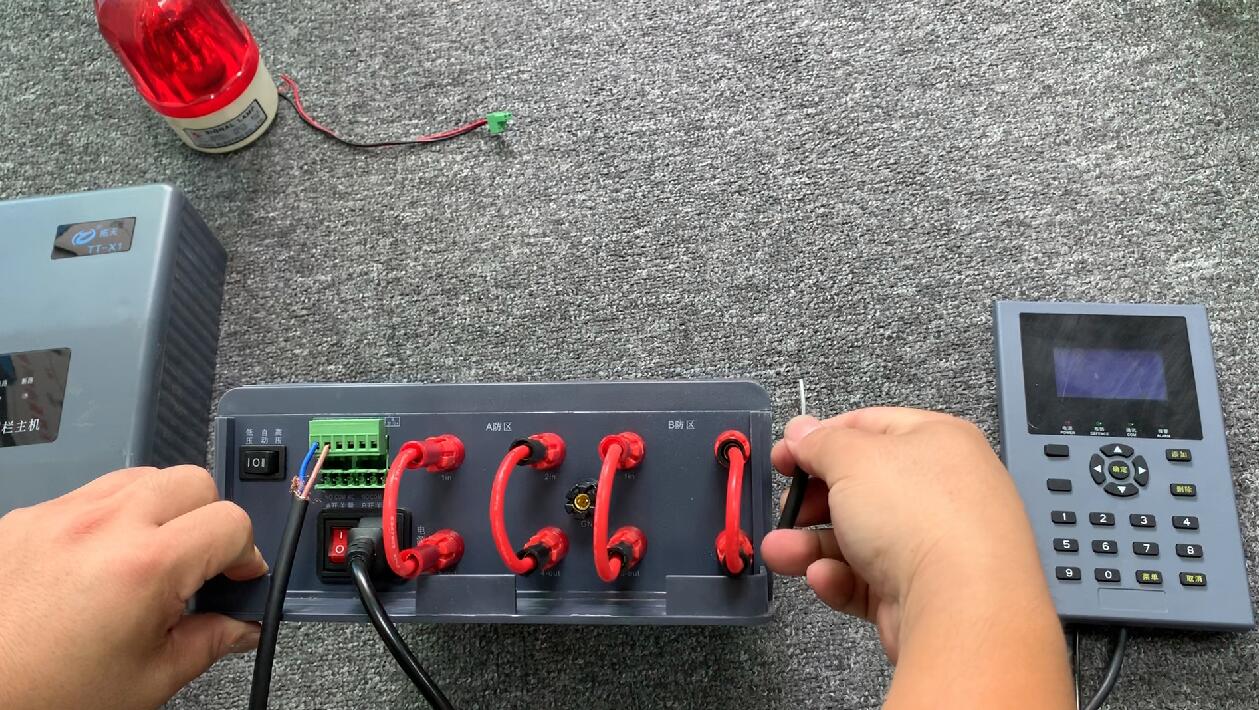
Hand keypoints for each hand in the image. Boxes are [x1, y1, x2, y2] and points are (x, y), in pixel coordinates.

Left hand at [0, 466, 267, 709]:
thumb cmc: (44, 696)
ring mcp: (60, 515)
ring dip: (163, 508)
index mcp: (144, 565)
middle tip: (202, 566)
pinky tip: (103, 562)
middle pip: (192, 481)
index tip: (239, 577)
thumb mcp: (150, 679)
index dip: (247, 553)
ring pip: (142, 477)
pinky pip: (90, 494)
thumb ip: (211, 641)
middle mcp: (103, 525)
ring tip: (152, 558)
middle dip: (209, 519)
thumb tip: (242, 625)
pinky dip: (111, 518)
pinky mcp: (26, 519)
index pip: (230, 522)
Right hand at [763, 409, 1070, 707]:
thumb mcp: (852, 458)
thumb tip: (803, 431)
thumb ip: (820, 442)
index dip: (822, 438)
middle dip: (811, 501)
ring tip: (780, 552)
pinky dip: (839, 578)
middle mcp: (942, 491)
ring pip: (857, 538)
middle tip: (787, 508)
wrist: (961, 609)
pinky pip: (868, 580)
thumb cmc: (923, 519)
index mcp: (939, 442)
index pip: (870, 427)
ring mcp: (934, 544)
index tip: (786, 455)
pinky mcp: (920, 592)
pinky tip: (824, 578)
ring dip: (810, 544)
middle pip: (860, 487)